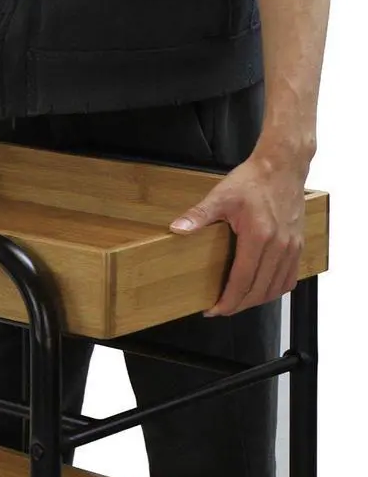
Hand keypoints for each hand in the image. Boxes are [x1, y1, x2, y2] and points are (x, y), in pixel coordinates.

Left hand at [169, 153, 308, 316]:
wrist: (282, 166)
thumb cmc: (253, 181)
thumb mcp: (220, 196)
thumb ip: (199, 215)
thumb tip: (177, 228)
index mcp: (259, 236)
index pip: (242, 281)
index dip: (227, 301)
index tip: (213, 310)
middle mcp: (279, 245)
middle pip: (258, 290)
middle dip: (238, 306)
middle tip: (220, 310)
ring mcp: (291, 247)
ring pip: (275, 288)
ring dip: (255, 301)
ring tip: (236, 303)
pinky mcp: (298, 245)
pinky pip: (289, 278)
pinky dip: (274, 290)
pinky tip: (260, 291)